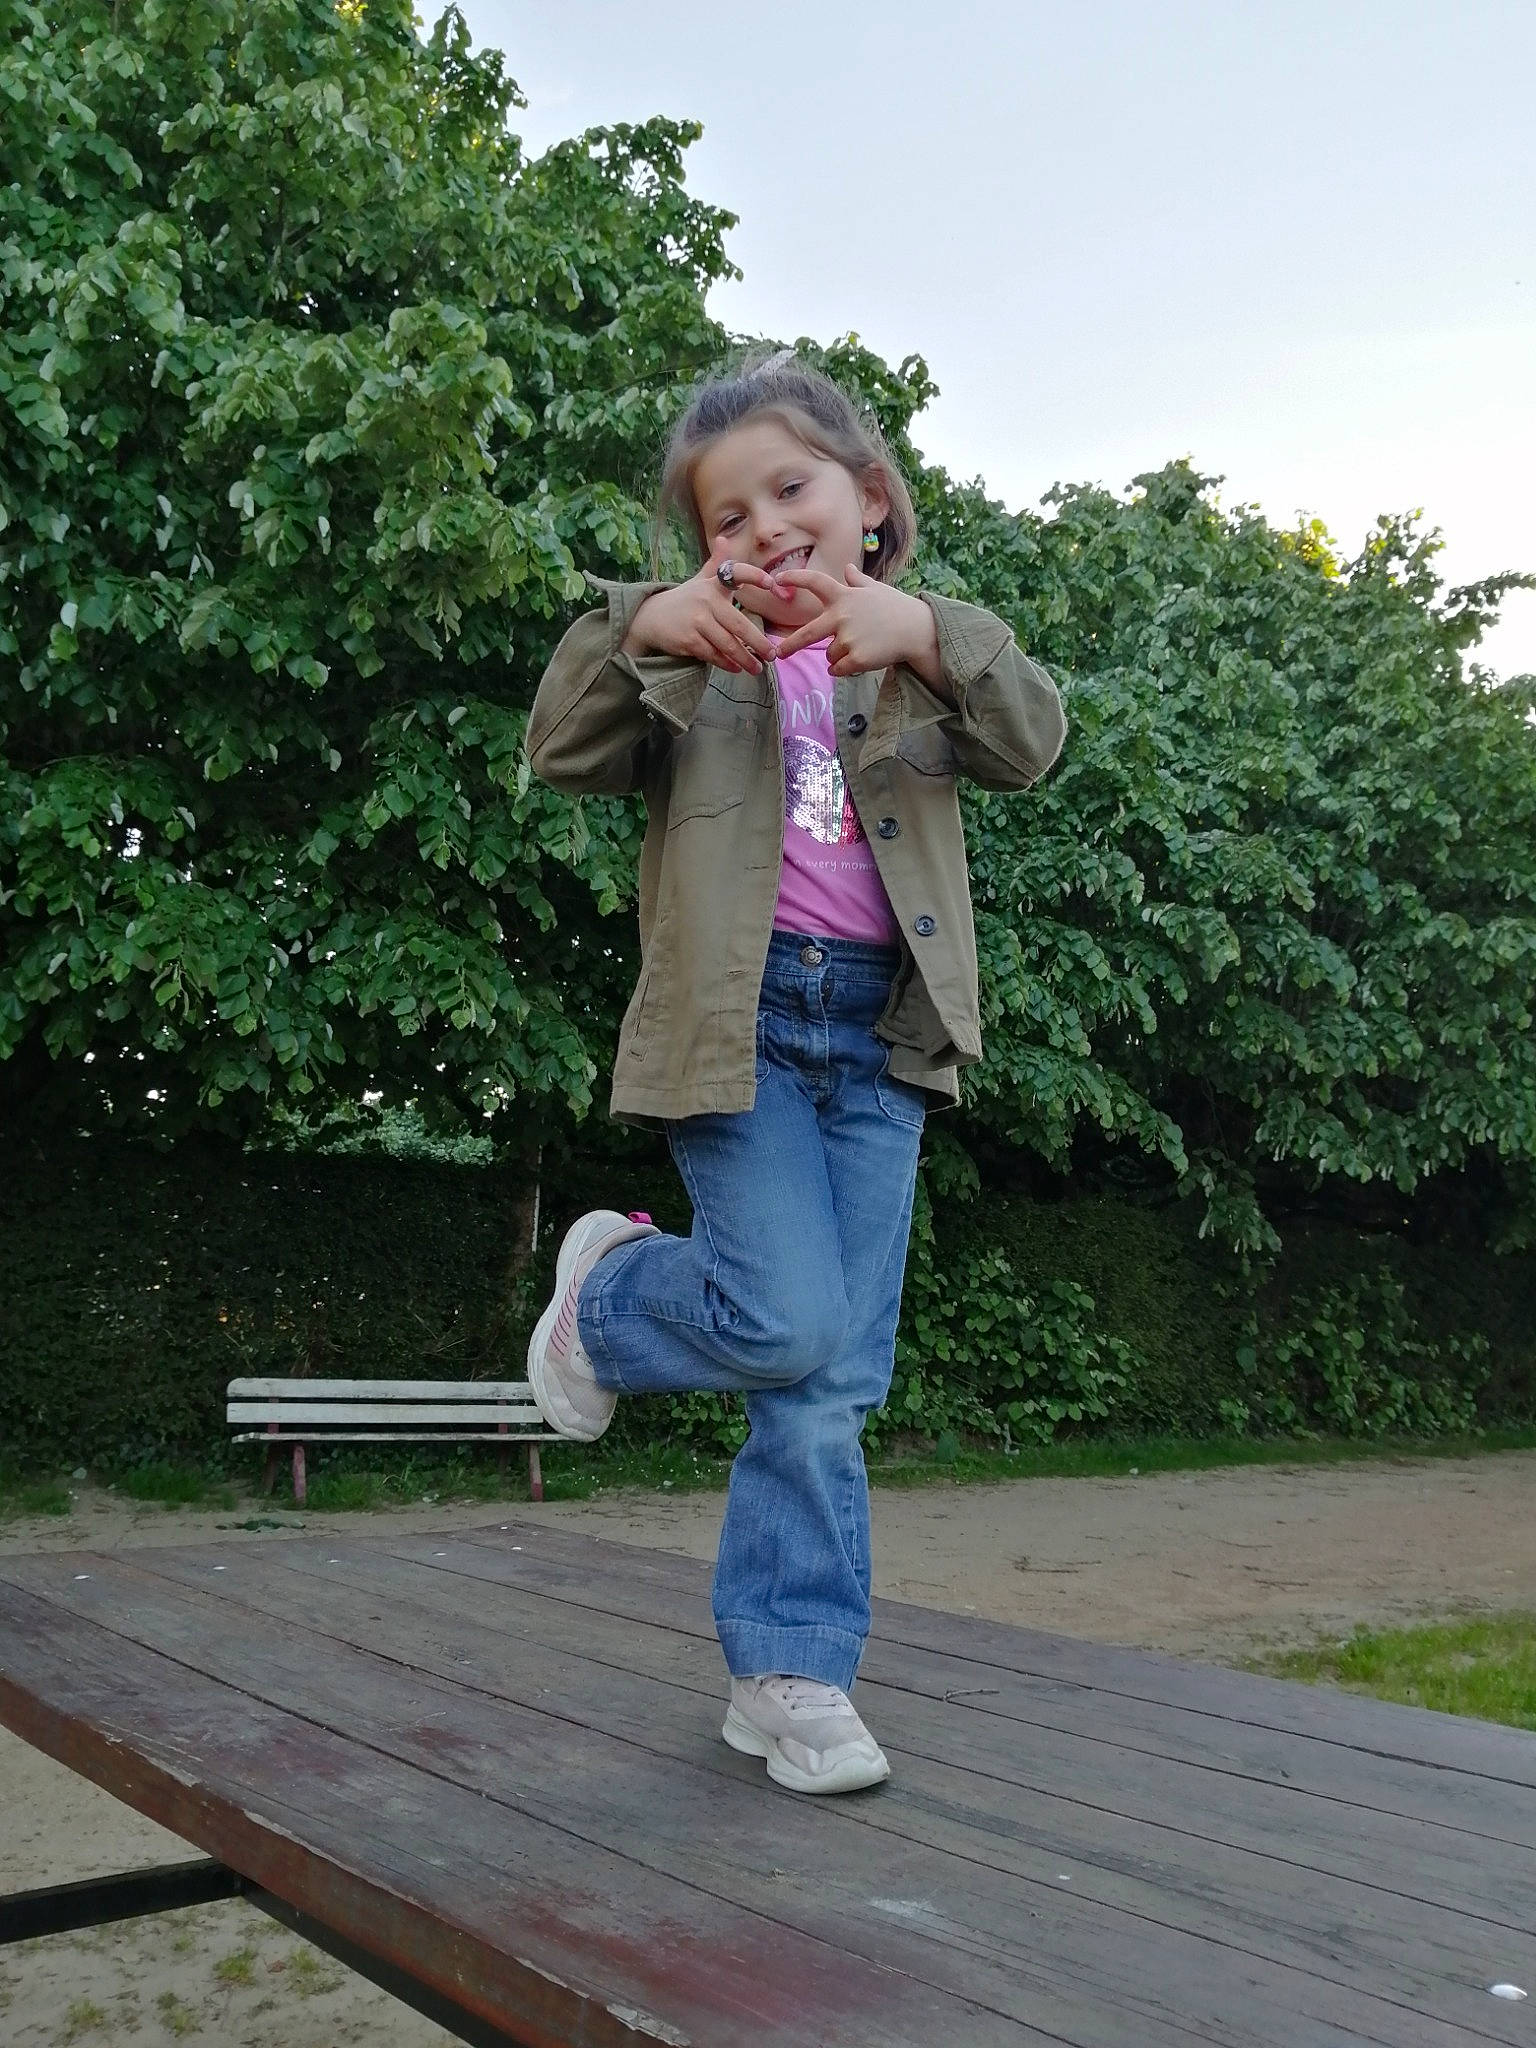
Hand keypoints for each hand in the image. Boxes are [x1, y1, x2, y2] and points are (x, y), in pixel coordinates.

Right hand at [622, 542, 792, 675]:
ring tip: (757, 668)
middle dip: (758, 642)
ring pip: (728, 644)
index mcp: (712, 585)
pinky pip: (714, 655)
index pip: (735, 574)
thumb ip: (716, 563)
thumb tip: (724, 537)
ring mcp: (697, 622)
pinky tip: (736, 668)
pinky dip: (727, 663)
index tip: (771, 583)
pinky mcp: (689, 641)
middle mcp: (706, 601)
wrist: (651, 617)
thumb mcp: (699, 579)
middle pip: (739, 624)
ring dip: (745, 659)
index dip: (753, 576)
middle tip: (772, 654)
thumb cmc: (684, 599)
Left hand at [770, 563, 942, 682]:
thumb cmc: (896, 608)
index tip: (777, 579)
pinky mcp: (856, 659)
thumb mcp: (876, 589)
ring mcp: (848, 638)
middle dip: (790, 645)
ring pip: (829, 654)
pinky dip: (843, 669)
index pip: (815, 582)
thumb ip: (857, 581)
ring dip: (838, 655)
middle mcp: (842, 616)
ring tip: (861, 647)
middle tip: (779, 653)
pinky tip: (859, 660)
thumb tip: (847, 568)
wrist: (917, 630)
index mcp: (844, 596)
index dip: (795, 578)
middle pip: (807, 633)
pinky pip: (837, 669)